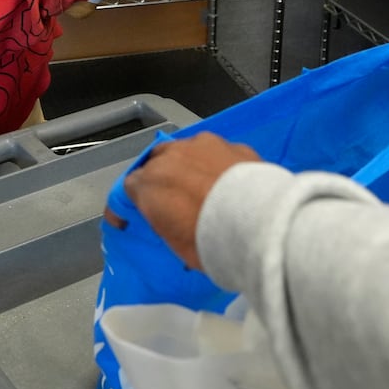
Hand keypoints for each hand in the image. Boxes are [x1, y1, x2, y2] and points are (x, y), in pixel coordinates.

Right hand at [115, 133, 259, 269]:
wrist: (257, 222)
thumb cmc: (211, 241)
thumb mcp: (177, 244)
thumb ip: (166, 222)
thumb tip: (174, 221)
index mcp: (150, 184)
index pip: (130, 187)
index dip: (134, 202)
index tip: (138, 215)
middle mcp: (171, 156)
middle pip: (155, 161)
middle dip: (160, 177)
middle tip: (173, 199)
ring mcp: (203, 145)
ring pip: (186, 151)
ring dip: (189, 165)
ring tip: (204, 187)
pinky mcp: (232, 144)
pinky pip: (217, 153)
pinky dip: (217, 165)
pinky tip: (229, 182)